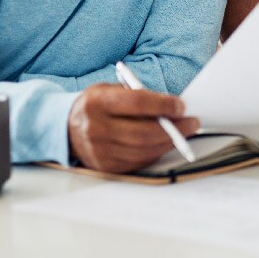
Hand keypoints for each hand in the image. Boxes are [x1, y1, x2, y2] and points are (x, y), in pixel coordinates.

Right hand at [67, 83, 199, 173]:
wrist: (66, 128)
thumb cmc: (97, 105)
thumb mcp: (110, 90)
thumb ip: (137, 96)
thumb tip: (173, 106)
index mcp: (97, 102)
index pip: (137, 103)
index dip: (163, 104)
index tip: (181, 105)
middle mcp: (95, 128)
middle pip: (144, 132)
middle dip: (174, 128)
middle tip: (191, 122)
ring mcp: (99, 151)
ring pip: (144, 150)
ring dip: (169, 142)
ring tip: (183, 133)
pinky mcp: (105, 167)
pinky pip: (138, 161)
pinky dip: (156, 152)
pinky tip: (165, 143)